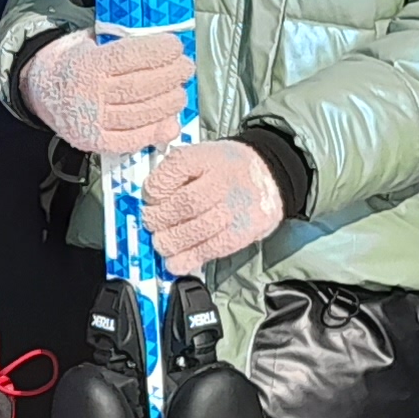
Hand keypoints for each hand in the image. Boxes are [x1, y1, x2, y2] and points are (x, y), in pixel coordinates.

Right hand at [22, 27, 193, 155]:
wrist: (38, 89)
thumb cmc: (71, 62)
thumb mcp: (86, 41)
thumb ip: (117, 43)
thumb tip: (158, 44)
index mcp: (85, 65)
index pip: (129, 57)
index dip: (158, 52)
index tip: (176, 46)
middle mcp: (88, 95)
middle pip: (140, 87)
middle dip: (170, 76)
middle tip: (186, 68)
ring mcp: (91, 121)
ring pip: (139, 114)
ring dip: (168, 104)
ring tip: (180, 94)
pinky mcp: (93, 142)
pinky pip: (129, 141)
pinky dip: (153, 132)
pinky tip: (169, 122)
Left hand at [142, 138, 284, 274]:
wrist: (269, 173)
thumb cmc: (226, 167)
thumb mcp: (199, 155)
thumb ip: (174, 172)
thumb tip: (149, 197)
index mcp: (207, 157)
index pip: (176, 169)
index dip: (156, 189)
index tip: (149, 198)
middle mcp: (224, 181)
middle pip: (187, 203)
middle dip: (160, 218)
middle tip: (151, 223)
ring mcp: (236, 208)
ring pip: (199, 229)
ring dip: (172, 241)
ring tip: (161, 243)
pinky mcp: (244, 231)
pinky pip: (214, 248)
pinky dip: (190, 258)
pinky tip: (175, 262)